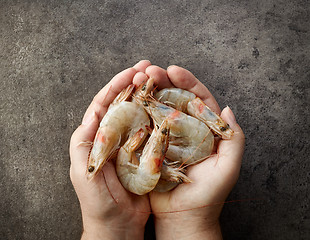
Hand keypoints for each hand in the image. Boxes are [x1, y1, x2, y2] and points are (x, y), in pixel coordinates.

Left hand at [69, 60, 152, 239]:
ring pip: (138, 113)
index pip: (104, 103)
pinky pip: (151, 130)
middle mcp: (112, 136)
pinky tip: (167, 104)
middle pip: (123, 103)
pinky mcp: (144, 152)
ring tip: (160, 79)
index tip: (131, 71)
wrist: (117, 224)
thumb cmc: (97, 201)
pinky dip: (158, 115)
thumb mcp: (83, 172)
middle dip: (134, 83)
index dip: (116, 85)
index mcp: (95, 137)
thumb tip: (92, 113)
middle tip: (149, 68)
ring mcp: (130, 143)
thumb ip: (84, 143)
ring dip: (148, 95)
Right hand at [136, 65, 244, 239]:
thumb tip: (228, 109)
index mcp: (204, 130)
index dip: (187, 82)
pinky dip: (137, 112)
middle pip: (174, 99)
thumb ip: (234, 138)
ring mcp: (165, 137)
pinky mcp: (150, 146)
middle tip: (149, 71)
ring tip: (136, 79)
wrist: (183, 217)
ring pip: (157, 108)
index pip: (197, 99)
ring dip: (147, 92)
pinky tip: (129, 100)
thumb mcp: (228, 166)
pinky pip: (143, 126)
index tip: (173, 70)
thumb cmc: (208, 194)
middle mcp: (184, 130)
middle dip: (162, 82)